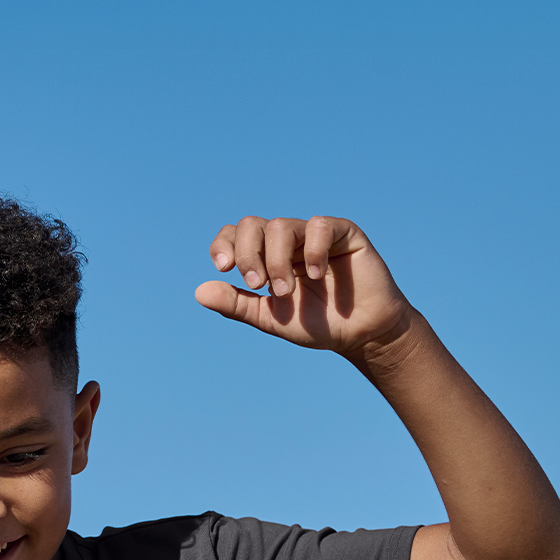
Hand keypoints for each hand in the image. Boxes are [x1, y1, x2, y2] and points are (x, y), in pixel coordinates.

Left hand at [195, 216, 413, 356]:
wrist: (360, 334)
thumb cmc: (318, 325)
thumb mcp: (270, 318)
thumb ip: (237, 304)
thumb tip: (199, 292)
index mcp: (267, 257)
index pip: (236, 235)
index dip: (224, 244)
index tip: (224, 268)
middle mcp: (287, 241)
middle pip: (252, 225)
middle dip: (248, 254)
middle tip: (257, 283)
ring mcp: (314, 234)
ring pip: (280, 226)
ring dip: (276, 261)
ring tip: (286, 291)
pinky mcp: (343, 232)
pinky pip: (319, 226)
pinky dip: (312, 250)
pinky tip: (316, 274)